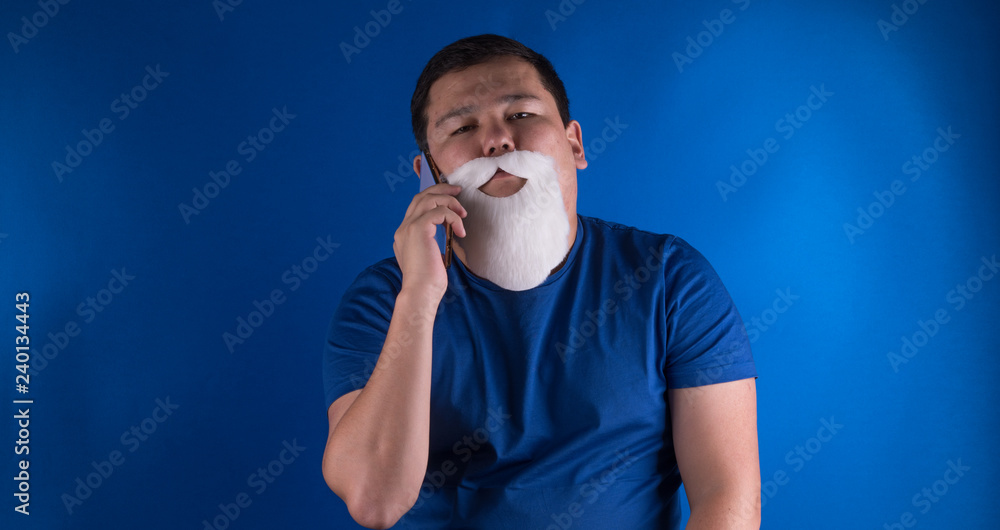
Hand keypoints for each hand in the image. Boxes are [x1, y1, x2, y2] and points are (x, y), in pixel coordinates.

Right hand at [393, 183, 466, 301]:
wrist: (420, 293)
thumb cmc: (428, 281)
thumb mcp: (429, 256)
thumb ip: (431, 240)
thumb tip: (447, 228)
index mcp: (404, 233)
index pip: (416, 205)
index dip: (433, 196)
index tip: (451, 197)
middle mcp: (403, 228)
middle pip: (421, 196)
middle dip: (441, 189)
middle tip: (458, 191)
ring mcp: (409, 227)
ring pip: (430, 199)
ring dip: (450, 202)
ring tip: (463, 214)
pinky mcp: (418, 229)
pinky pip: (440, 211)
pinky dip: (453, 217)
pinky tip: (461, 232)